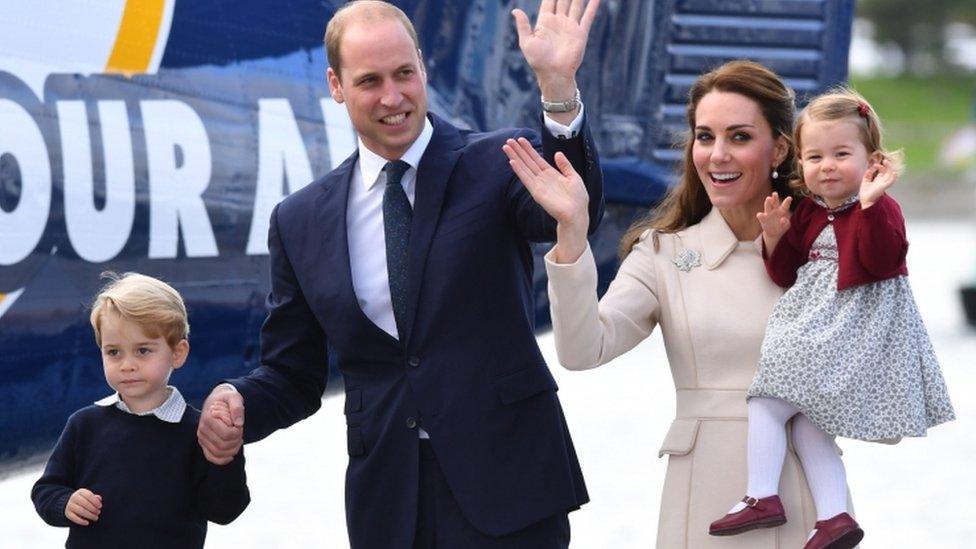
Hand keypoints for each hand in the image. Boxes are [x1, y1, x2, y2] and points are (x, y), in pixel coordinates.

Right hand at [65, 488, 100, 525]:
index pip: (89, 495)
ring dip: (89, 515)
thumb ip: (95, 498)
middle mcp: (74, 497)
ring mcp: (70, 505)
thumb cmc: (85, 500)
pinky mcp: (67, 513)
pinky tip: (87, 523)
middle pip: (85, 503)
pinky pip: (74, 518)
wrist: (73, 504)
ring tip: (95, 518)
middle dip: (93, 509)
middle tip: (98, 512)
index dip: (95, 501)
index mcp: (81, 492)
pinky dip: (81, 521)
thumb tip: (99, 499)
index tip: (100, 506)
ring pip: (80, 511)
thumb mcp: (90, 497)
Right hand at [197, 385, 243, 464]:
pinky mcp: (203, 443)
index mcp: (209, 417)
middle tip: (240, 432)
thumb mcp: (234, 397)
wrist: (216, 401)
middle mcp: (202, 429)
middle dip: (236, 441)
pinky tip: (231, 456)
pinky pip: (210, 457)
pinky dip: (222, 460)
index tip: (240, 426)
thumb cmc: (226, 399)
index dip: (237, 432)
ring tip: (238, 440)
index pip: (226, 433)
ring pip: (218, 453)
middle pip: (223, 445)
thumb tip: (238, 423)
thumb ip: (237, 408)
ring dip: (232, 450)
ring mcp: (201, 438)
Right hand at [502, 137, 588, 261]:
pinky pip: (526, 179)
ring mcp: (538, 185)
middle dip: (518, 151)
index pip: (537, 159)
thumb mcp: (573, 177)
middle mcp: (543, 178)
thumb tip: (557, 153)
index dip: (528, 149)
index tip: (521, 140)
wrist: (577, 214)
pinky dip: (519, 170)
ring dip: (515, 157)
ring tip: (506, 147)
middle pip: (528, 161)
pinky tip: (512, 162)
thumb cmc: (578, 199)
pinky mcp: (536, 192)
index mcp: (551, 174)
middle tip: (509, 140)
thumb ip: (565, 165)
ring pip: (524, 167)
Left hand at [512, 0, 599, 97]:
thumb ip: (523, 25)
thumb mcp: (526, 42)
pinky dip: (592, 7)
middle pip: (563, 0)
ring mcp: (570, 26)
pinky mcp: (580, 33)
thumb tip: (515, 10)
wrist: (553, 75)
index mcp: (545, 22)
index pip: (549, 0)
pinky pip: (587, 17)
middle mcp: (559, 21)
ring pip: (576, 5)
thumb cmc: (538, 61)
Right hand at [756, 192, 792, 238]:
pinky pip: (760, 216)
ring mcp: (768, 213)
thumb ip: (785, 223)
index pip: (785, 205)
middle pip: (775, 202)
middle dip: (775, 198)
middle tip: (775, 193)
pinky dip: (760, 215)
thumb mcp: (786, 226)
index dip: (787, 202)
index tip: (790, 198)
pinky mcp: (762, 218)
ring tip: (769, 198)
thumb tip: (783, 219)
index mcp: (782, 211)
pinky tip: (760, 215)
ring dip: (768, 202)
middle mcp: (775, 210)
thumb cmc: (781, 227)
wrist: (773, 233)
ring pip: (767, 206)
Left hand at [859, 159, 895, 208]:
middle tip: (885, 160)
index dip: (879, 166)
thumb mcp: (865, 182)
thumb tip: (870, 169)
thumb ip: (868, 175)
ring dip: (890, 168)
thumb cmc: (866, 193)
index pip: (883, 171)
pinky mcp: (884, 187)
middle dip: (887, 165)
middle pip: (888, 171)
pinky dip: (894, 177)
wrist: (865, 201)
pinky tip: (894, 172)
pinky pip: (891, 181)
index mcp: (879, 180)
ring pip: (891, 174)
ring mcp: (884, 184)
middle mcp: (883, 181)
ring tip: (886, 162)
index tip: (874, 165)